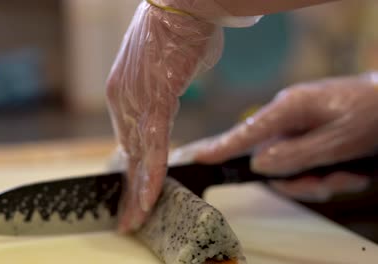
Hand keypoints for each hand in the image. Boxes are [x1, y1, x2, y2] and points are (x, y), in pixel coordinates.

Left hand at [106, 1, 259, 232]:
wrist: (181, 4)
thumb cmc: (176, 30)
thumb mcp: (164, 68)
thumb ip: (164, 92)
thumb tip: (173, 95)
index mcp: (122, 92)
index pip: (126, 140)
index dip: (130, 169)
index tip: (132, 189)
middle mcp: (122, 100)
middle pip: (126, 153)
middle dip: (127, 189)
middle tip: (128, 217)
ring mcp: (136, 101)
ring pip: (138, 155)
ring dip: (139, 190)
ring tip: (137, 218)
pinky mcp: (155, 101)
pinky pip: (154, 144)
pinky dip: (153, 171)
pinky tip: (151, 194)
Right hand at [170, 73, 377, 199]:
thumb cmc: (373, 112)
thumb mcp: (337, 140)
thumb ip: (295, 155)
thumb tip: (259, 165)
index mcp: (288, 109)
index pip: (245, 132)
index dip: (219, 147)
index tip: (196, 159)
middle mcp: (288, 118)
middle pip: (270, 161)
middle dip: (299, 180)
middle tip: (327, 182)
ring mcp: (299, 128)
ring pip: (289, 168)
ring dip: (318, 180)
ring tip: (348, 174)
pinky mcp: (310, 138)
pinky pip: (304, 166)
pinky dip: (327, 175)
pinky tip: (349, 170)